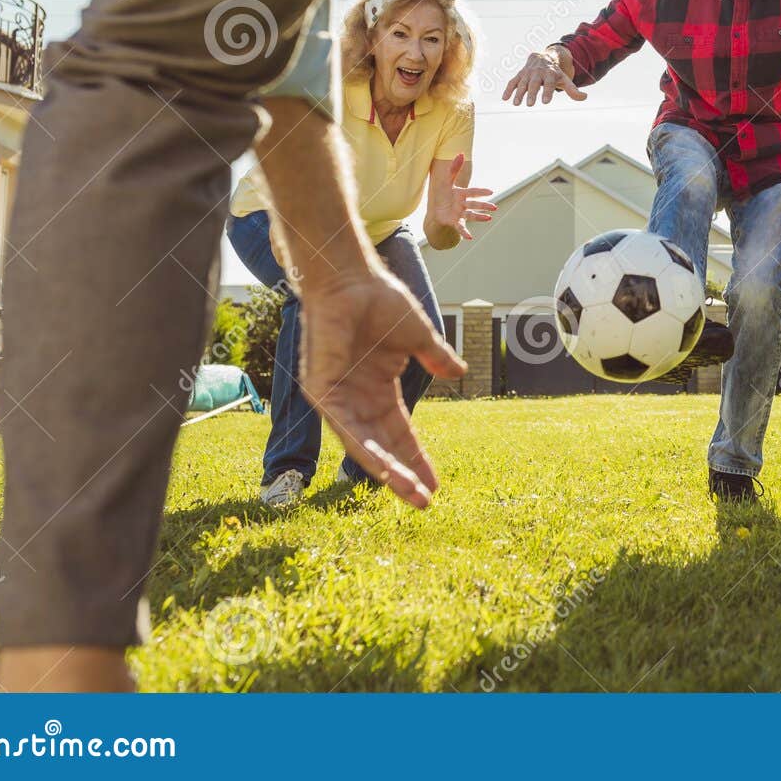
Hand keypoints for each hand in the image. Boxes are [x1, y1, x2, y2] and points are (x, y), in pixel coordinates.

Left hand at [298, 267, 465, 507]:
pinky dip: (364, 451)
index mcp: (378, 388)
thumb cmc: (379, 300)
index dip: (417, 457)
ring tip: (412, 494)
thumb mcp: (418, 337)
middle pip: (383, 446)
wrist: (351, 279)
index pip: (400, 432)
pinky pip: (344, 430)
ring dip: (387, 471)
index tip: (436, 484)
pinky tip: (384, 471)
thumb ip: (435, 357)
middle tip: (425, 501)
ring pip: (364, 446)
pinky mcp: (320, 392)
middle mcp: (356, 398)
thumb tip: (459, 373)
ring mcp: (336, 398)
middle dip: (404, 474)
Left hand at [429, 153, 495, 240]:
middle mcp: (463, 204)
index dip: (481, 192)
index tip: (490, 191)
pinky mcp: (454, 222)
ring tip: (489, 218)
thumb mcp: (446, 181)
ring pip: (471, 215)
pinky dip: (465, 233)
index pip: (472, 192)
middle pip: (474, 204)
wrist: (437, 210)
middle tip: (494, 207)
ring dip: (479, 217)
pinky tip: (470, 238)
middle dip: (484, 206)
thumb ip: (454, 169)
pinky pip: (460, 228)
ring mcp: (459, 214)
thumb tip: (461, 153)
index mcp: (462, 194)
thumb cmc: (443, 194)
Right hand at [501, 48, 586, 105]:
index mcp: (550, 74)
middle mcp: (538, 73)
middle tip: (531, 104)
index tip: (546, 102)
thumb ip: (573, 90)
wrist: (543, 57)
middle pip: (534, 83)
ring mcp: (527, 73)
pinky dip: (508, 89)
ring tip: (516, 104)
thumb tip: (584, 97)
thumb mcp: (564, 79)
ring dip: (519, 93)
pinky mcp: (520, 74)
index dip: (548, 92)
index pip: (549, 83)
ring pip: (522, 83)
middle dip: (532, 93)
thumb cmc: (555, 73)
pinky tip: (505, 98)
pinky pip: (513, 81)